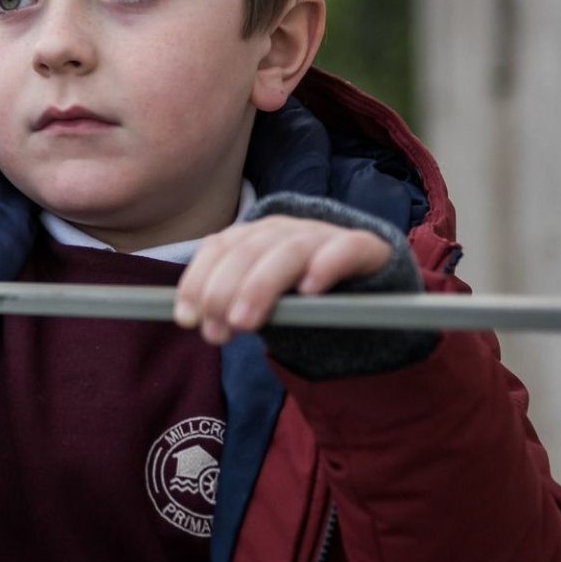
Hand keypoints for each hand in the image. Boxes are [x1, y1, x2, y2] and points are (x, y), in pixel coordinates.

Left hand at [174, 216, 391, 344]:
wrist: (374, 292)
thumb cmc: (306, 299)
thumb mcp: (264, 302)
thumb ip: (231, 305)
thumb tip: (190, 318)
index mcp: (256, 237)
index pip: (219, 247)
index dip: (198, 280)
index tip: (186, 318)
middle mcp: (286, 230)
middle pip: (248, 250)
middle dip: (223, 291)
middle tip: (216, 332)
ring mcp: (325, 235)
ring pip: (288, 251)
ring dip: (261, 285)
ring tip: (244, 321)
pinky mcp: (364, 247)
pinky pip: (344, 249)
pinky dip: (325, 266)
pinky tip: (309, 290)